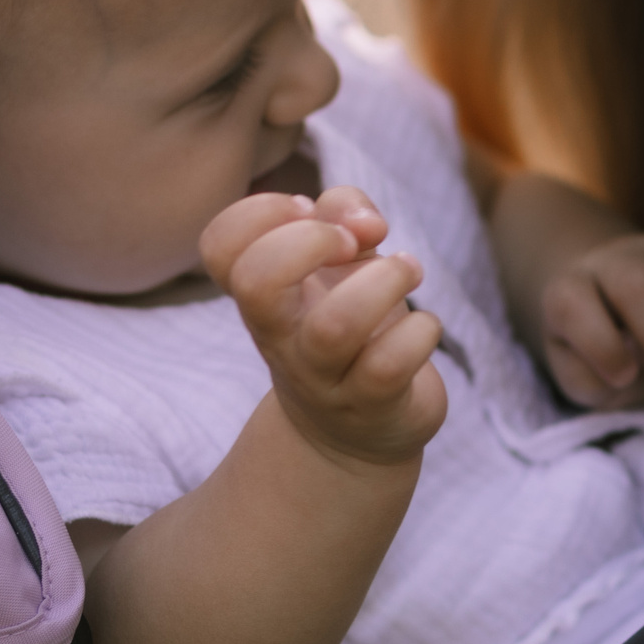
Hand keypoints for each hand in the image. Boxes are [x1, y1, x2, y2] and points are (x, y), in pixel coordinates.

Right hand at [201, 187, 447, 469]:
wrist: (358, 431)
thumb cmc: (348, 320)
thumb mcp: (339, 259)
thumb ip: (342, 213)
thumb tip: (364, 222)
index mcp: (261, 297)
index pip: (218, 246)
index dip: (261, 212)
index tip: (310, 212)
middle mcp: (280, 337)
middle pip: (257, 282)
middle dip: (313, 240)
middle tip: (355, 244)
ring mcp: (322, 377)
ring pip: (334, 326)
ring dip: (383, 280)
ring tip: (407, 270)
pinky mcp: (372, 404)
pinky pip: (390, 365)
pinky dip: (420, 330)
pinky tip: (425, 326)